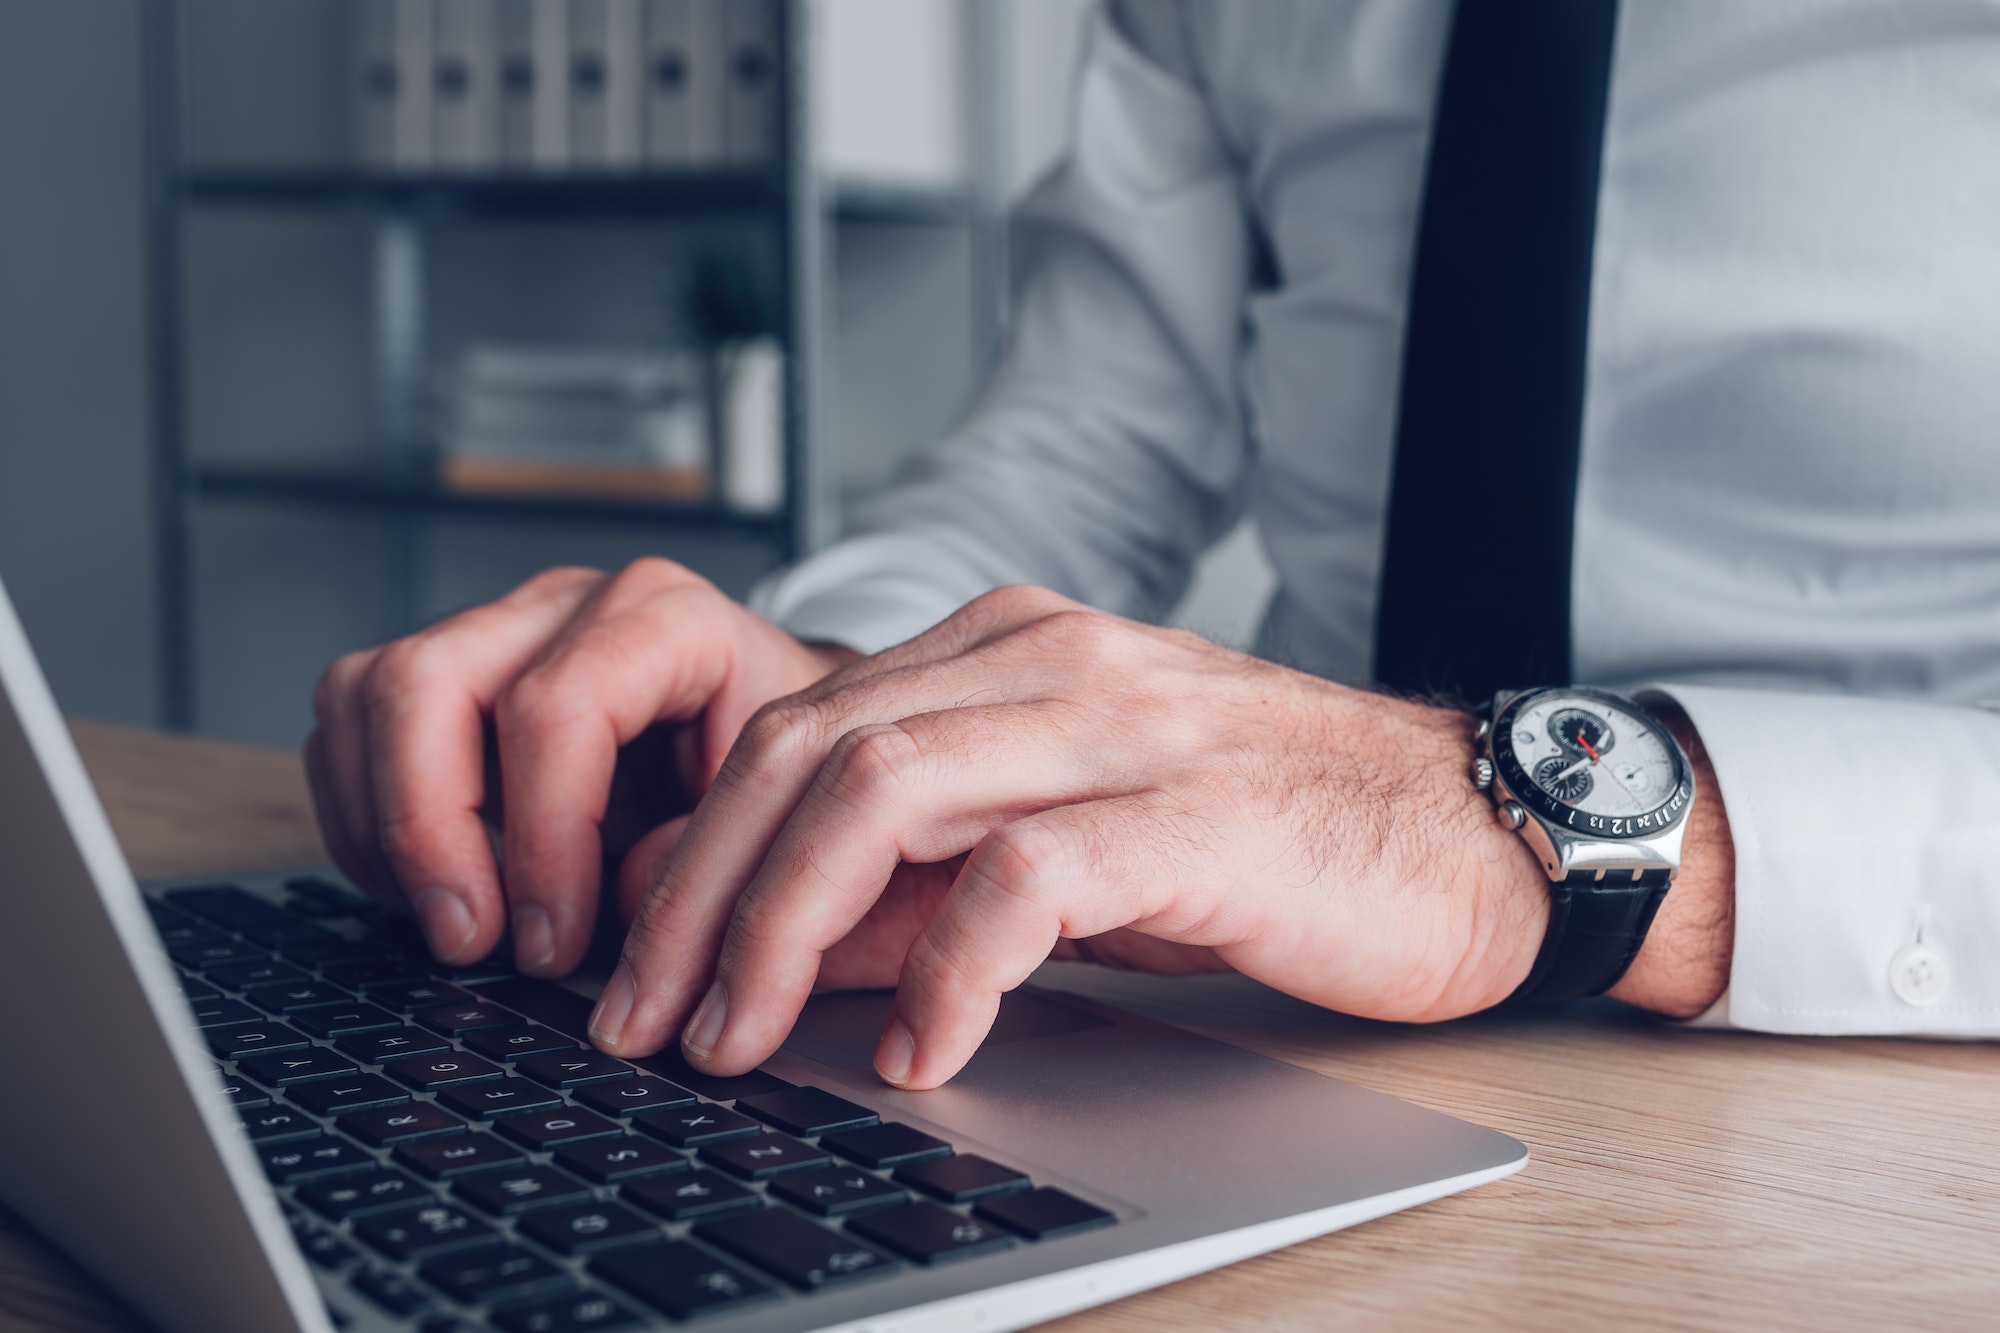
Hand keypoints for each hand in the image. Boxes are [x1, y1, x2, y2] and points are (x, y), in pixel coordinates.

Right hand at [304, 559, 854, 975]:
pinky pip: (347, 730)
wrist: (772, 745)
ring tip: (455, 927)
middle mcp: (565, 604)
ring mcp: (494, 629)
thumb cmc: (772, 778)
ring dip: (386, 831)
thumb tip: (616, 906)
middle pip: (428, 682)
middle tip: (473, 943)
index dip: (541, 838)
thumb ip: (700, 854)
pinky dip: (368, 826)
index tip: (553, 942)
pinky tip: (429, 893)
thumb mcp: (773, 815)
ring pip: (367, 695)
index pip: (558, 706)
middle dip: (430, 831)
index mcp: (663, 615)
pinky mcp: (441, 674)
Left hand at [587, 585, 1564, 1089]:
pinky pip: (1027, 878)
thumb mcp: (1065, 853)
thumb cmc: (1268, 841)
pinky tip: (920, 1051)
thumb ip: (923, 883)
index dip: (694, 847)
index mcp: (1006, 651)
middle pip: (809, 748)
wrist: (1471, 829)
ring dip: (782, 924)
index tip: (640, 965)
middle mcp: (1048, 660)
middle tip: (646, 1015)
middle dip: (702, 892)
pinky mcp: (1198, 812)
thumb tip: (774, 946)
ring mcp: (1123, 724)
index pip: (796, 725)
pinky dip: (948, 968)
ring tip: (736, 1037)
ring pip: (884, 789)